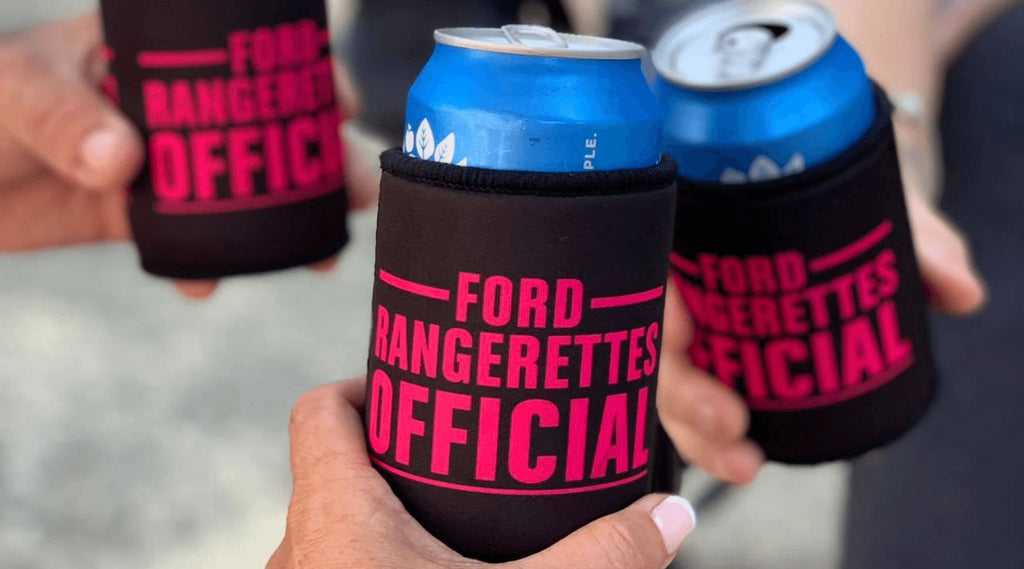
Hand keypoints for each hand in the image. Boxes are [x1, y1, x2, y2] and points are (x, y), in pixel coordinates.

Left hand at [0, 14, 378, 298]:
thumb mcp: (18, 91)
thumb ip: (65, 117)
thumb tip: (125, 159)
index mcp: (160, 56)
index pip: (249, 57)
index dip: (305, 76)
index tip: (340, 103)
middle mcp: (178, 111)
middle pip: (268, 131)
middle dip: (321, 162)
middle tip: (358, 192)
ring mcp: (165, 166)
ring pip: (244, 192)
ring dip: (287, 224)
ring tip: (321, 256)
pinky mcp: (142, 217)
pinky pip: (191, 243)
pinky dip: (206, 267)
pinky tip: (206, 285)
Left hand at [268, 378, 696, 568]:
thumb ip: (602, 558)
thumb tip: (673, 518)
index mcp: (335, 516)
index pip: (322, 411)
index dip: (368, 382)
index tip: (425, 384)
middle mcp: (303, 551)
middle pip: (337, 468)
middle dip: (401, 454)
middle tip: (466, 449)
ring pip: (339, 531)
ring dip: (394, 518)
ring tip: (461, 518)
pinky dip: (387, 565)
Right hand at [656, 122, 986, 486]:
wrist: (815, 163)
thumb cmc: (821, 166)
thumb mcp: (863, 185)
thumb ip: (911, 231)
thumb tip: (956, 289)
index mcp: (687, 222)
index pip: (651, 274)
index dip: (657, 313)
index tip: (685, 341)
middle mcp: (676, 273)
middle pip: (654, 343)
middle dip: (682, 394)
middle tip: (729, 423)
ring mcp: (690, 316)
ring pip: (668, 381)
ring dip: (694, 431)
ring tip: (741, 462)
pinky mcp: (714, 350)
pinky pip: (693, 397)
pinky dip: (709, 438)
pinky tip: (740, 459)